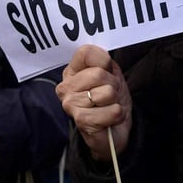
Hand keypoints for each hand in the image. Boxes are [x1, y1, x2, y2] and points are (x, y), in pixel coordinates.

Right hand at [56, 45, 132, 160]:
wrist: (114, 129)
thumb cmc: (111, 99)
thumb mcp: (111, 74)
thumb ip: (104, 62)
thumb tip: (103, 58)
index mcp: (72, 72)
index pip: (86, 53)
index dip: (104, 60)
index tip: (106, 71)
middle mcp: (66, 87)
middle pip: (98, 74)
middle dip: (113, 85)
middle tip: (110, 94)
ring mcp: (71, 105)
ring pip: (107, 93)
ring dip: (115, 101)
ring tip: (108, 106)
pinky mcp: (81, 121)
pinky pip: (111, 111)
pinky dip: (117, 115)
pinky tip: (109, 119)